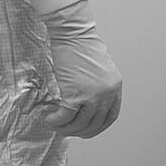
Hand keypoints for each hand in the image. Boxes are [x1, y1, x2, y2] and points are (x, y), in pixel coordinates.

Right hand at [42, 0, 121, 137]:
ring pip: (79, 124)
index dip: (97, 126)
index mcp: (115, 87)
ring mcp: (93, 95)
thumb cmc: (82, 46)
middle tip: (67, 130)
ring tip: (55, 124)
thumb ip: (99, 86)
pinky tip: (50, 119)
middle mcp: (107, 93)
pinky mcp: (75, 94)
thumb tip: (88, 104)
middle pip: (94, 123)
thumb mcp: (100, 68)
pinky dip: (56, 121)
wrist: (72, 34)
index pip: (111, 116)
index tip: (86, 130)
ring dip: (65, 128)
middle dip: (79, 131)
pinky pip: (65, 116)